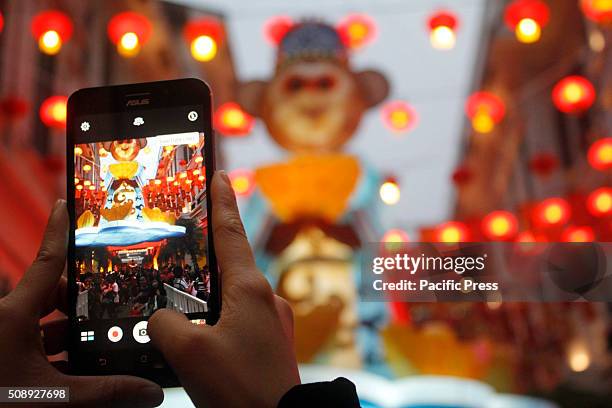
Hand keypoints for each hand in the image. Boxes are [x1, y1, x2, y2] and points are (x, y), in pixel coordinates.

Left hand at [0, 200, 163, 407]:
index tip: (67, 205)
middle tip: (112, 301)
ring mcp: (5, 339)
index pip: (47, 263)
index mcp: (12, 317)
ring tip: (103, 342)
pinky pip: (36, 346)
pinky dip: (59, 355)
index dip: (59, 232)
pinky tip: (81, 370)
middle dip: (82, 300)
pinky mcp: (5, 358)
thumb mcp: (54, 397)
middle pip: (52, 295)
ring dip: (72, 334)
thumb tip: (149, 390)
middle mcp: (7, 322)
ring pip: (45, 325)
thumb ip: (104, 392)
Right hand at [148, 171, 299, 407]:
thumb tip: (165, 319)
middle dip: (208, 255)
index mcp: (250, 289)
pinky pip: (241, 321)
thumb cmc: (240, 388)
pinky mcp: (272, 344)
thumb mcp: (187, 352)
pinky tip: (203, 339)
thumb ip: (165, 323)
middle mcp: (267, 299)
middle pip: (231, 264)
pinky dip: (220, 321)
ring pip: (234, 297)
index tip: (219, 175)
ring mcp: (273, 322)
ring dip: (211, 296)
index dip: (222, 201)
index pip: (231, 233)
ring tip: (184, 304)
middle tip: (184, 246)